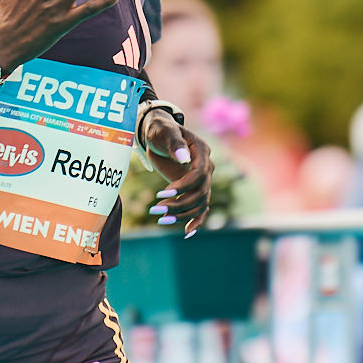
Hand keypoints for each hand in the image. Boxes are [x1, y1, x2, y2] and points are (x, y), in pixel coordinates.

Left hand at [139, 111, 213, 236]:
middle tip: (156, 209)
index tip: (161, 194)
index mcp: (201, 152)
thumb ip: (174, 143)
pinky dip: (196, 221)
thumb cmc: (161, 130)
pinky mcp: (194, 189)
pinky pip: (201, 208)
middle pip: (200, 193)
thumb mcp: (165, 132)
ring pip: (200, 203)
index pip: (199, 175)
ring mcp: (202, 180)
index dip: (182, 187)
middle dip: (179, 204)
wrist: (159, 134)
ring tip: (161, 219)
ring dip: (182, 214)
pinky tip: (186, 232)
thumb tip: (183, 157)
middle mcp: (206, 167)